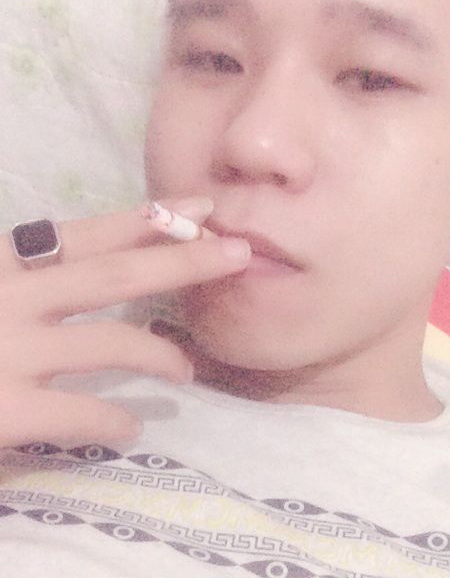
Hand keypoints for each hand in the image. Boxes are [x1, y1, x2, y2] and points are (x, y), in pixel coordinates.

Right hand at [0, 198, 250, 448]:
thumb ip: (27, 282)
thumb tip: (86, 274)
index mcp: (2, 265)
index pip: (87, 236)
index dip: (147, 220)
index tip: (201, 207)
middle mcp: (10, 299)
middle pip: (115, 275)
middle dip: (184, 263)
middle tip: (239, 254)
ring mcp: (8, 352)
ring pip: (111, 342)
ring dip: (161, 354)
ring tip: (187, 372)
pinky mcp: (5, 409)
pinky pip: (81, 412)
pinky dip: (114, 420)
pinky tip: (131, 429)